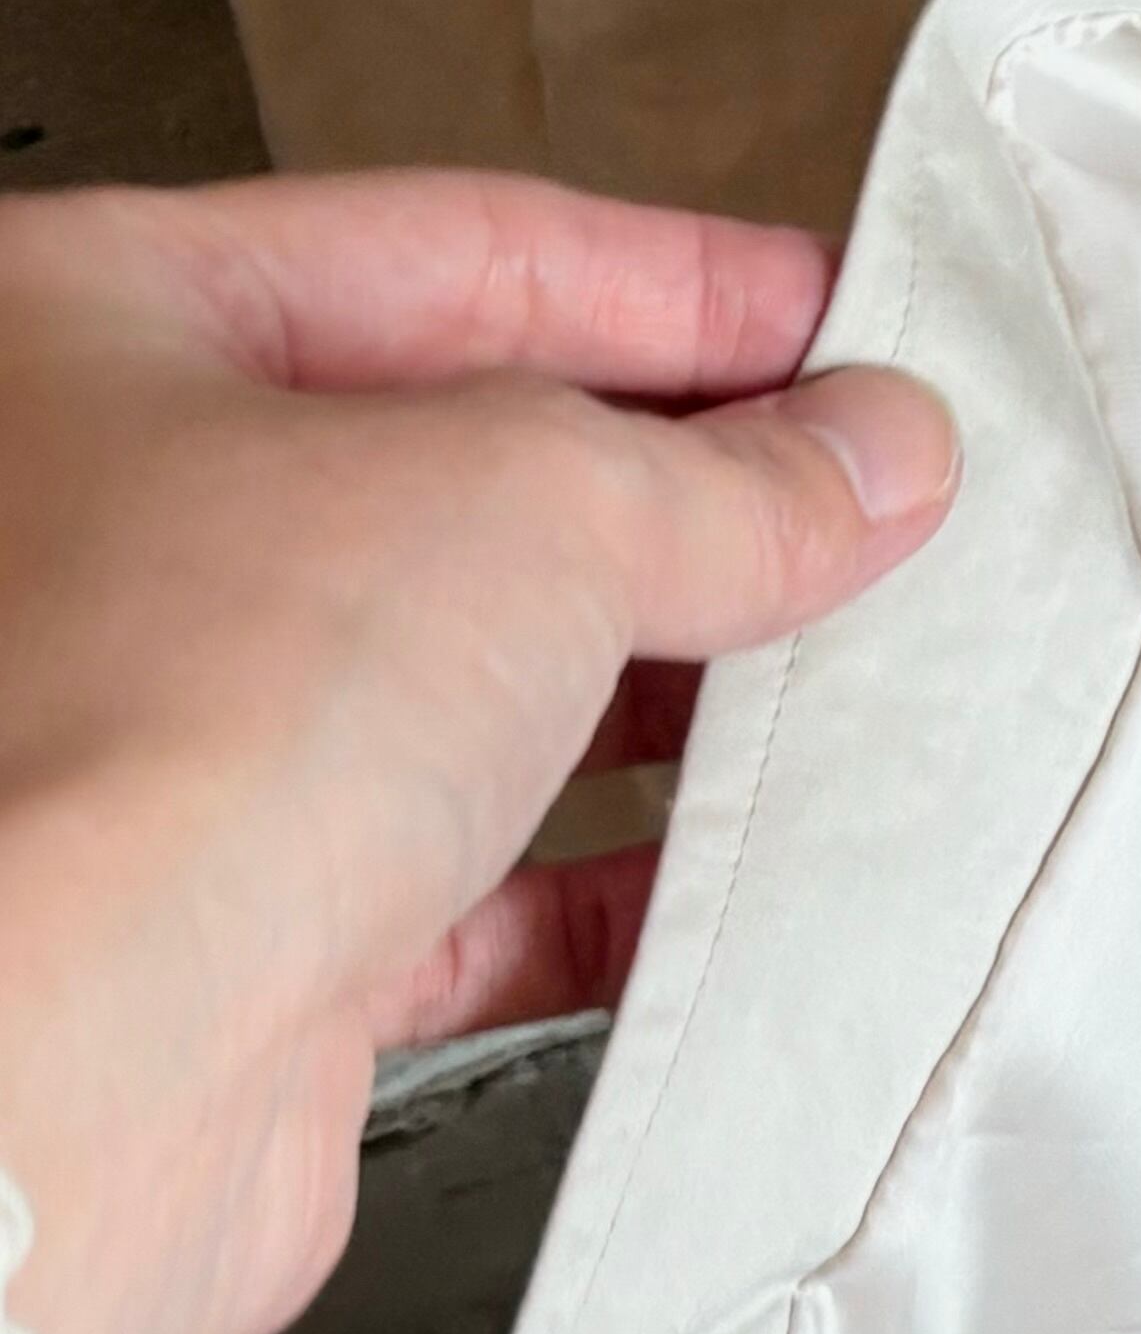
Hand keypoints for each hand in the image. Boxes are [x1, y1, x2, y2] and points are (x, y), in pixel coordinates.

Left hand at [0, 173, 958, 1333]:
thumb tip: (861, 457)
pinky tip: (729, 867)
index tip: (848, 327)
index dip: (687, 287)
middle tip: (867, 500)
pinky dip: (604, 876)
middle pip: (463, 467)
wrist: (64, 1078)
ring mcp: (147, 735)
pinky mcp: (215, 933)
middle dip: (686, 494)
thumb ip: (730, 475)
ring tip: (838, 676)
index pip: (458, 255)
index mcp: (86, 332)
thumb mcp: (537, 504)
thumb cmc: (169, 725)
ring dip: (662, 685)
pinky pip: (457, 883)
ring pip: (464, 677)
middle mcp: (85, 528)